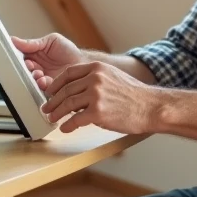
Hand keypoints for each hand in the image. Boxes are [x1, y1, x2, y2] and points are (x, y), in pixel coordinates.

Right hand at [11, 33, 85, 91]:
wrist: (83, 62)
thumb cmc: (68, 50)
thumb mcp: (51, 41)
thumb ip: (32, 43)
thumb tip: (14, 40)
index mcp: (34, 56)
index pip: (21, 57)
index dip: (19, 58)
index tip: (21, 57)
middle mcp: (36, 68)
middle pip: (24, 70)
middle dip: (26, 69)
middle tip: (30, 66)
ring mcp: (42, 79)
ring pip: (31, 80)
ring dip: (34, 78)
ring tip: (39, 74)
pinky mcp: (49, 88)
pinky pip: (41, 89)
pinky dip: (42, 85)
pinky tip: (45, 80)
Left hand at [41, 61, 157, 134]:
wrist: (150, 106)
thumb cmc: (133, 95)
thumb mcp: (113, 76)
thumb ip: (95, 78)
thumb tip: (76, 89)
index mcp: (97, 68)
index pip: (68, 73)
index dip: (56, 83)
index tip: (49, 91)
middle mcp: (94, 79)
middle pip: (65, 89)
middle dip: (52, 100)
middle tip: (46, 108)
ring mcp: (95, 95)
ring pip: (67, 104)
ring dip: (56, 112)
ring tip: (51, 118)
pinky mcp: (98, 112)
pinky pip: (75, 120)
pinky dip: (67, 125)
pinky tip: (64, 128)